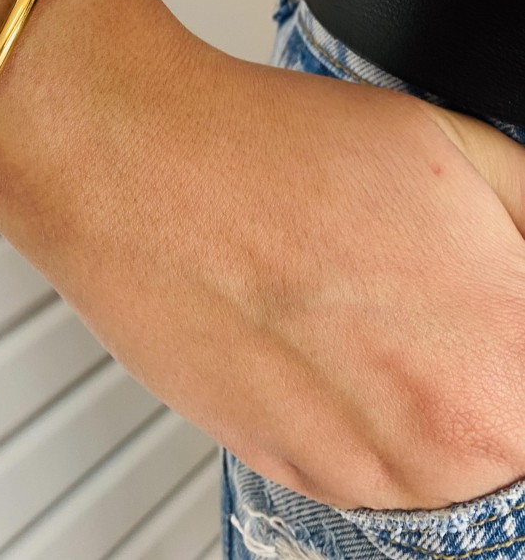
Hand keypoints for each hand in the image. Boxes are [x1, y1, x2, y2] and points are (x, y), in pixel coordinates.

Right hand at [0, 29, 524, 512]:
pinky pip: (362, 460)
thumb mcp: (459, 149)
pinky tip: (315, 325)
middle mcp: (441, 449)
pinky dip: (355, 406)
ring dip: (418, 389)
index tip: (486, 288)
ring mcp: (356, 474)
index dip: (506, 314)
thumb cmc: (270, 153)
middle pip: (501, 426)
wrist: (135, 166)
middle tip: (423, 285)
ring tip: (358, 297)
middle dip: (479, 355)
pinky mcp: (284, 472)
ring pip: (434, 451)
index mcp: (507, 367)